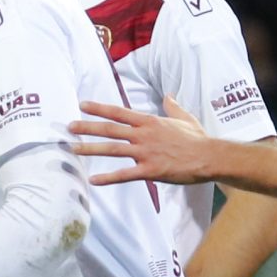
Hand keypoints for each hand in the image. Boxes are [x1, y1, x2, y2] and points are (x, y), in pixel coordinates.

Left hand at [70, 95, 221, 184]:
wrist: (208, 156)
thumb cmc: (197, 139)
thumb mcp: (184, 118)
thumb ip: (172, 107)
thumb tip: (168, 96)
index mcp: (149, 122)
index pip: (119, 112)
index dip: (99, 108)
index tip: (83, 105)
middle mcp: (143, 135)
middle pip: (110, 129)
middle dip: (87, 127)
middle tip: (68, 127)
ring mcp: (145, 152)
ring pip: (113, 150)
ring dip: (91, 149)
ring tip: (73, 149)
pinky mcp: (150, 170)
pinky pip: (125, 174)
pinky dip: (108, 178)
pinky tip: (93, 180)